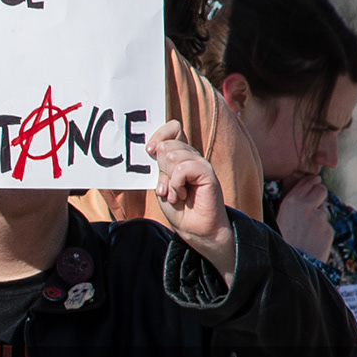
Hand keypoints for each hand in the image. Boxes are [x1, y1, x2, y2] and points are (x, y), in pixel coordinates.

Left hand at [154, 132, 235, 277]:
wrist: (194, 228)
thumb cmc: (178, 208)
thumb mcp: (162, 184)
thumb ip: (159, 166)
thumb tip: (155, 148)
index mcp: (180, 156)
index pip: (173, 129)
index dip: (159, 135)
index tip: (149, 150)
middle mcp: (191, 157)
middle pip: (168, 145)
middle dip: (161, 168)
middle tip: (167, 187)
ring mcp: (200, 163)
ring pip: (174, 156)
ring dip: (169, 180)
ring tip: (176, 194)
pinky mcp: (207, 172)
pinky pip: (184, 168)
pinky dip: (177, 183)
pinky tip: (182, 194)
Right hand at [276, 173, 335, 263]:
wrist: (289, 266)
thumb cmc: (280, 243)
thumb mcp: (279, 220)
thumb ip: (291, 206)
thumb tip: (303, 196)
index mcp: (289, 203)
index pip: (305, 183)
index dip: (311, 181)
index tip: (314, 180)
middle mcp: (305, 207)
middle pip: (321, 190)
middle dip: (319, 194)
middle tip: (316, 201)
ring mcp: (319, 218)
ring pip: (324, 210)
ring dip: (319, 216)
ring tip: (307, 231)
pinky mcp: (328, 230)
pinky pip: (327, 226)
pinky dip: (322, 231)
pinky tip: (312, 241)